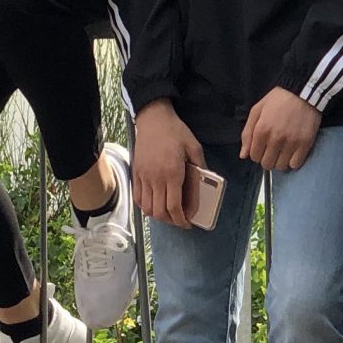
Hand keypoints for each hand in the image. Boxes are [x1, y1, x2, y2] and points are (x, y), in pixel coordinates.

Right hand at [132, 100, 203, 228]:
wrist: (153, 119)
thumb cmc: (175, 131)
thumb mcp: (194, 147)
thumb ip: (201, 167)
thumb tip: (206, 183)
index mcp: (172, 173)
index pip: (174, 206)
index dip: (181, 220)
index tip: (188, 223)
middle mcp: (156, 178)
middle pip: (160, 211)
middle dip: (171, 221)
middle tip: (180, 220)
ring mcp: (143, 177)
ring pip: (147, 208)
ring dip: (158, 216)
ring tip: (168, 214)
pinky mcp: (135, 173)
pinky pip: (137, 198)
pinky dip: (145, 207)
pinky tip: (154, 205)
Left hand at [238, 87, 321, 173]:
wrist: (303, 93)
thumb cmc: (278, 100)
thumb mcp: (257, 111)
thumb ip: (247, 133)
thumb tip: (243, 155)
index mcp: (261, 130)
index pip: (254, 156)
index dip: (257, 153)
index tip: (262, 147)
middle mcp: (275, 139)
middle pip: (267, 164)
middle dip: (267, 158)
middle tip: (272, 150)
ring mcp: (291, 143)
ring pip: (281, 167)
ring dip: (280, 161)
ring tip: (282, 151)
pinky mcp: (305, 144)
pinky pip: (295, 164)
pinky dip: (293, 162)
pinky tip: (292, 153)